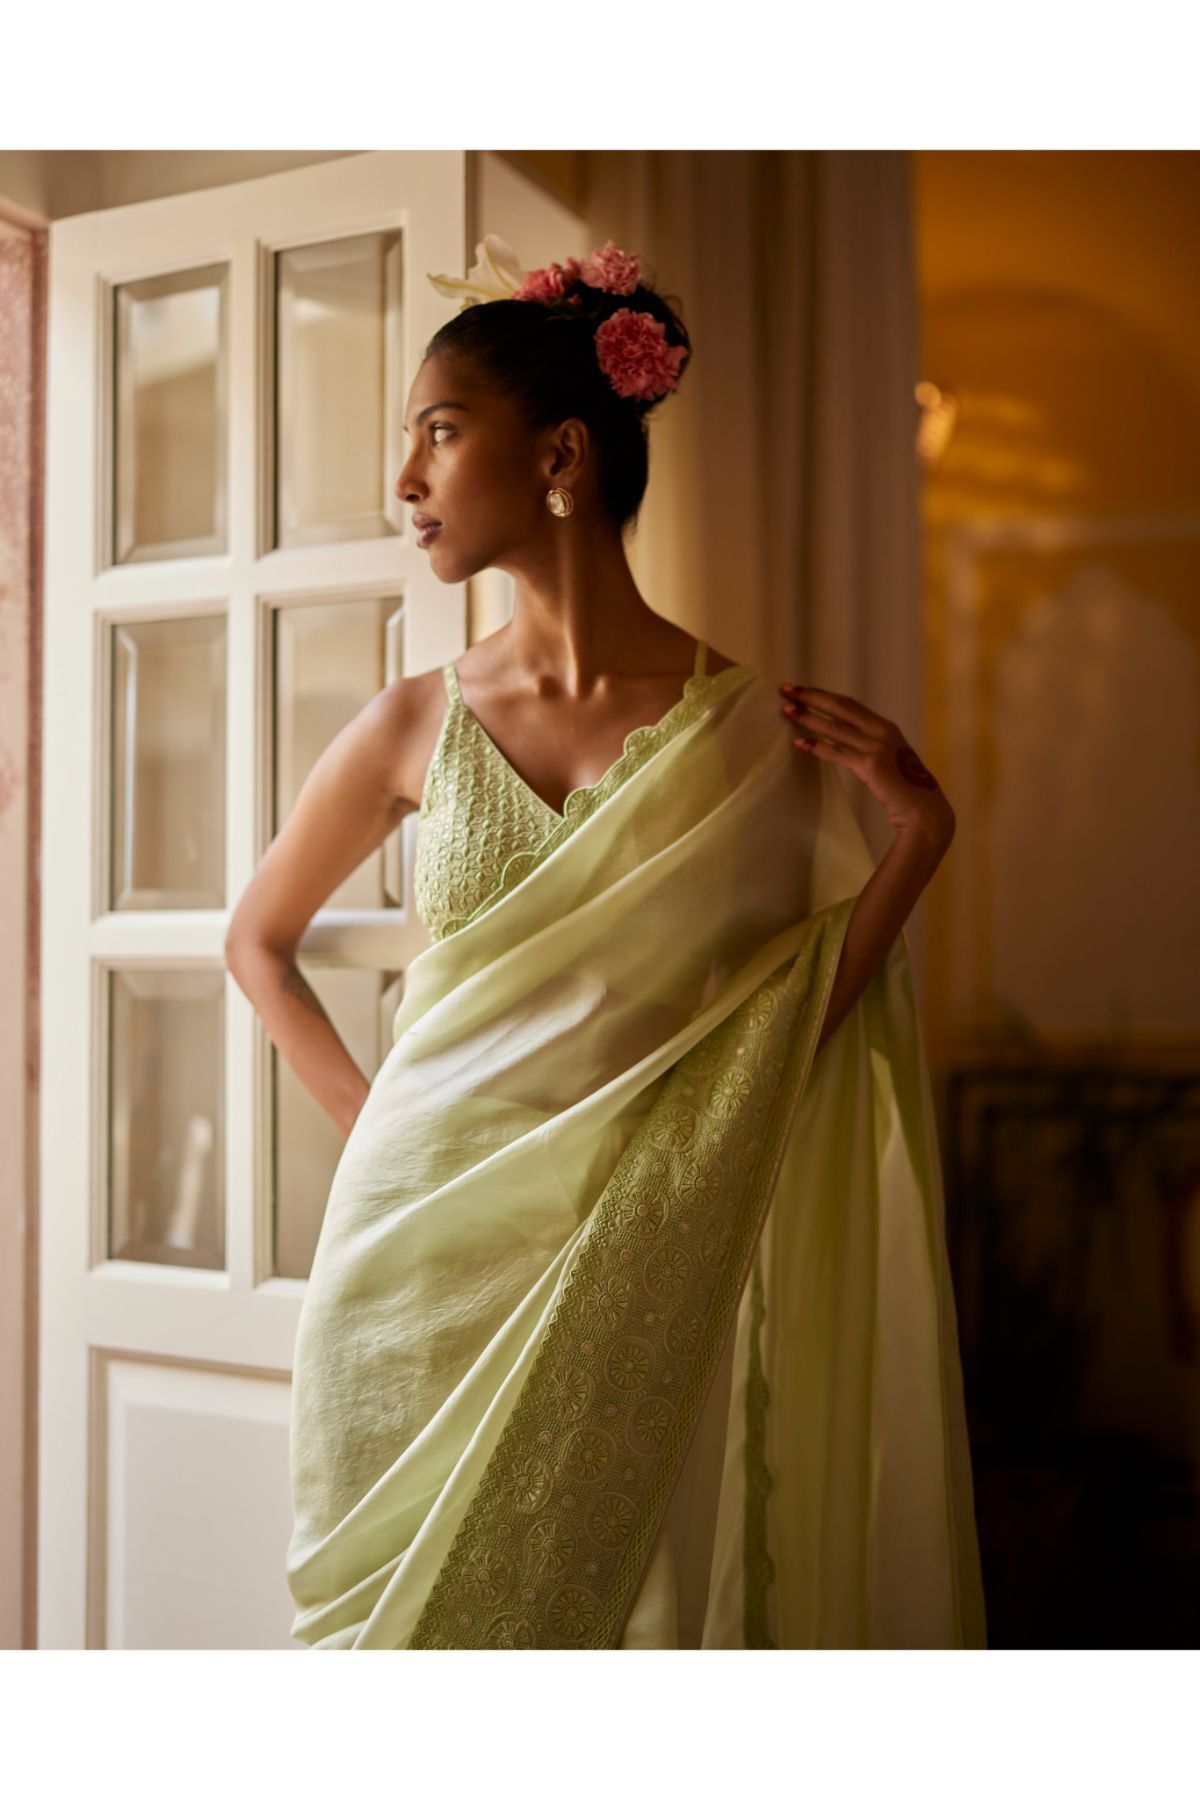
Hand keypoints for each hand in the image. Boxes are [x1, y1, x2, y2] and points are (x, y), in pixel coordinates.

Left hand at [778, 680, 954, 847]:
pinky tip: (799, 743)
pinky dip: (817, 747)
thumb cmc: (905, 789)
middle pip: (839, 707)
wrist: (924, 810)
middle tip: (785, 689)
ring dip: (808, 718)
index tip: (801, 689)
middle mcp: (882, 732)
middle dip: (811, 696)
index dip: (823, 694)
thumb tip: (839, 739)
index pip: (849, 704)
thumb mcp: (889, 758)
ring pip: (835, 728)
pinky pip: (837, 753)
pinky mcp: (871, 766)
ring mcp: (877, 748)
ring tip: (786, 711)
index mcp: (886, 727)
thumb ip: (869, 745)